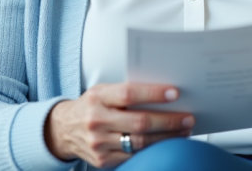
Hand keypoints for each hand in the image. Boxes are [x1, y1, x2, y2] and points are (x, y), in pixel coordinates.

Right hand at [44, 83, 194, 167]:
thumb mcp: (102, 91)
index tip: (174, 93)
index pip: (129, 94)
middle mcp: (96, 121)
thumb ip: (125, 92)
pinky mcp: (102, 161)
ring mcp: (99, 143)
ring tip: (183, 131)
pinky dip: (153, 150)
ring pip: (140, 143)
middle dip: (168, 121)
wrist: (64, 129)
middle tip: (187, 118)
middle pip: (139, 122)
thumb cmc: (90, 106)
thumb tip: (162, 94)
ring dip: (166, 138)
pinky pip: (133, 156)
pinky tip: (165, 143)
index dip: (153, 94)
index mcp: (97, 98)